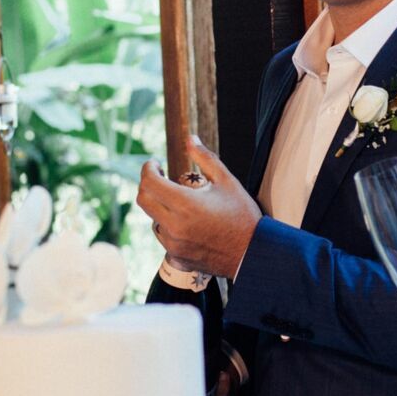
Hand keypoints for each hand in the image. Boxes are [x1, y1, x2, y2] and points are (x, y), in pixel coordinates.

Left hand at [136, 136, 261, 278]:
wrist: (252, 254)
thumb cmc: (243, 216)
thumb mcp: (227, 181)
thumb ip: (205, 158)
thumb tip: (190, 138)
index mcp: (186, 204)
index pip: (149, 182)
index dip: (148, 168)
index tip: (155, 163)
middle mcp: (175, 226)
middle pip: (144, 200)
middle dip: (148, 184)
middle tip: (160, 177)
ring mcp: (174, 244)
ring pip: (153, 219)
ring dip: (160, 207)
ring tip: (181, 203)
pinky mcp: (177, 257)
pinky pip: (163, 237)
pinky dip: (168, 226)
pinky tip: (187, 222)